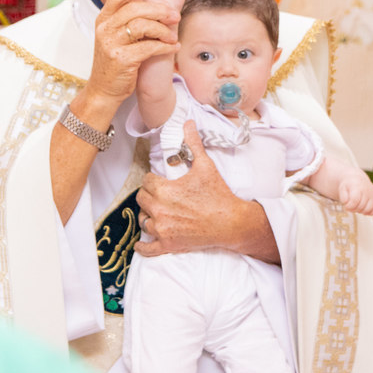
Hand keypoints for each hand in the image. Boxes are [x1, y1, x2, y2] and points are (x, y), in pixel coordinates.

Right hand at [83, 0, 181, 108]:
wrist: (104, 89)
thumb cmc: (115, 59)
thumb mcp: (115, 35)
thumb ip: (126, 17)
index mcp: (104, 19)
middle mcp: (105, 29)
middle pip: (134, 8)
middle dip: (159, 10)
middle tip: (175, 16)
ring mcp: (112, 44)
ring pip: (142, 26)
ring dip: (163, 30)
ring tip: (173, 36)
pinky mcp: (122, 59)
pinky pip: (149, 47)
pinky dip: (165, 46)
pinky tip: (173, 47)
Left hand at [135, 121, 266, 256]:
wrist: (231, 222)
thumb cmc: (218, 194)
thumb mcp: (205, 166)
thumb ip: (193, 144)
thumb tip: (188, 124)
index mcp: (164, 190)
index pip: (146, 181)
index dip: (153, 179)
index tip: (160, 180)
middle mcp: (159, 210)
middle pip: (141, 199)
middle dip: (150, 195)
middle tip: (160, 194)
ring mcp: (163, 229)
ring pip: (143, 220)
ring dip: (148, 215)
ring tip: (157, 212)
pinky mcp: (168, 244)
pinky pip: (148, 248)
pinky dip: (143, 246)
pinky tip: (141, 243)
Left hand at [338, 172, 372, 215]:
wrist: (356, 179)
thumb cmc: (348, 185)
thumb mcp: (342, 189)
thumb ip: (343, 197)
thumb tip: (347, 203)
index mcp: (357, 186)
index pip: (354, 201)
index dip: (349, 206)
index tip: (346, 206)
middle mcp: (367, 190)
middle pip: (361, 207)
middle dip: (353, 209)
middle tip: (350, 206)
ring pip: (368, 210)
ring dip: (361, 211)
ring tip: (356, 206)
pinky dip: (369, 212)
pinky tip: (363, 208)